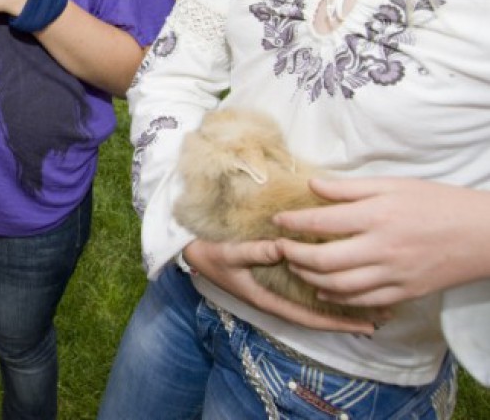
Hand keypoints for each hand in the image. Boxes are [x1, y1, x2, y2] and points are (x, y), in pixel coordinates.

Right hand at [184, 238, 374, 333]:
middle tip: (384, 315)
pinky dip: (328, 289)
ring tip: (373, 302)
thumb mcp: (230, 253)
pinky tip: (343, 282)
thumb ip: (255, 252)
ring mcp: (275, 290)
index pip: (310, 317)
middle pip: (319, 314)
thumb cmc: (209, 253)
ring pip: (315, 304)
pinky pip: (307, 291)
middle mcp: (275, 298)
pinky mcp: (274, 279)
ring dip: (343, 303)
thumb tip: (284, 248)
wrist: (190, 251)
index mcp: (267, 299)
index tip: (368, 324)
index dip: (339, 322)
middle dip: (350, 316)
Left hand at [276, 177, 489, 308]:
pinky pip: (364, 301)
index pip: (322, 221)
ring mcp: (394, 275)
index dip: (294, 222)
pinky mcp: (405, 292)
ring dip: (310, 278)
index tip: (278, 220)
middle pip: (324, 260)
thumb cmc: (437, 202)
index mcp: (378, 216)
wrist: (484, 234)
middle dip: (294, 255)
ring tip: (295, 267)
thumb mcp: (393, 185)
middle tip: (279, 248)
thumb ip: (350, 188)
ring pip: (339, 286)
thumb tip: (312, 185)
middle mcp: (382, 248)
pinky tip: (323, 290)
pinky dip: (338, 299)